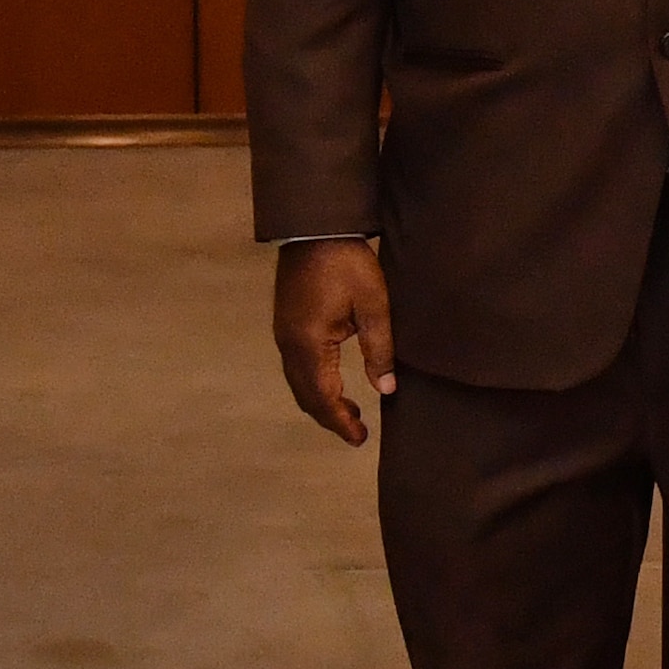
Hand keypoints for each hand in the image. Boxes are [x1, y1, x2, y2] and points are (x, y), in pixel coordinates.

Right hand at [274, 238, 396, 442]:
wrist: (316, 228)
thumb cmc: (348, 264)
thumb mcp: (373, 305)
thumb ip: (379, 349)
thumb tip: (386, 390)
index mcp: (309, 344)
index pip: (323, 397)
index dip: (341, 421)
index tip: (360, 439)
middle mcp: (289, 345)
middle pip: (305, 395)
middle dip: (330, 416)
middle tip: (357, 431)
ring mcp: (283, 334)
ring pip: (298, 382)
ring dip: (321, 400)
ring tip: (349, 411)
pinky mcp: (285, 323)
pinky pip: (296, 366)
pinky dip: (313, 382)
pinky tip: (332, 380)